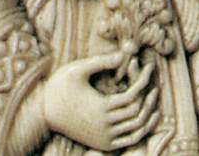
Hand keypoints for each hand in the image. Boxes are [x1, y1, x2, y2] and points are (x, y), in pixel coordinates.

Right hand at [43, 51, 158, 150]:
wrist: (44, 113)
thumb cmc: (60, 86)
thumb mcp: (78, 69)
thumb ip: (101, 62)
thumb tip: (124, 53)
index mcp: (101, 107)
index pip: (133, 95)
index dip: (143, 80)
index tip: (149, 67)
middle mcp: (106, 126)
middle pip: (138, 112)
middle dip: (148, 95)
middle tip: (153, 80)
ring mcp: (105, 137)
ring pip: (137, 129)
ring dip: (148, 113)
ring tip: (153, 96)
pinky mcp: (104, 144)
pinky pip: (130, 140)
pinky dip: (142, 129)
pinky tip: (147, 117)